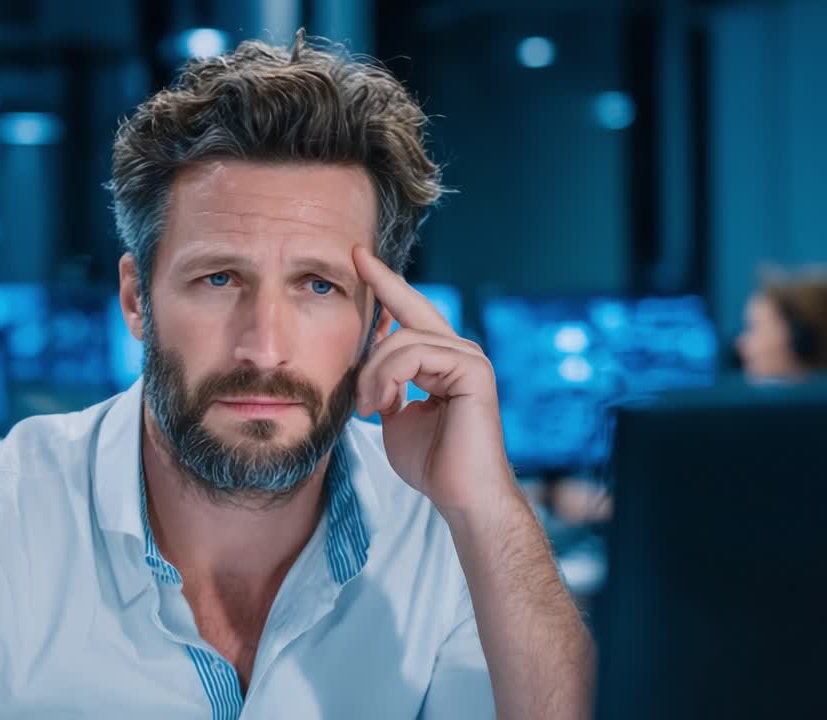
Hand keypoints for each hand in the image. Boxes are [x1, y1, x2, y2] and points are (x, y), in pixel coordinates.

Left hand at [351, 246, 516, 517]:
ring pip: (402, 340)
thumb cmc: (431, 463)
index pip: (411, 314)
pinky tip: (381, 405)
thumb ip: (386, 389)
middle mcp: (460, 352)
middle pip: (409, 311)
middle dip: (380, 285)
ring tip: (364, 406)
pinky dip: (388, 378)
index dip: (386, 285)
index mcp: (443, 360)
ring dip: (372, 374)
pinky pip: (414, 355)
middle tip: (353, 258)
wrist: (460, 496)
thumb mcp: (395, 419)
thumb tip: (370, 372)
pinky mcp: (473, 369)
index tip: (359, 257)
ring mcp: (469, 358)